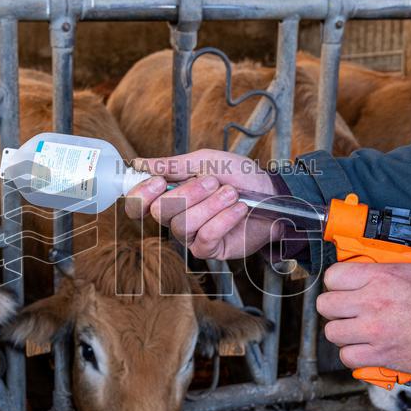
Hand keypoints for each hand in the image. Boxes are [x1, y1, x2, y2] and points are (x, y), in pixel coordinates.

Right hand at [125, 149, 280, 259]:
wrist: (272, 193)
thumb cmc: (240, 176)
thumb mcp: (207, 161)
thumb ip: (174, 164)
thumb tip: (140, 164)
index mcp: (169, 194)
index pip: (138, 204)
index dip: (141, 195)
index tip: (159, 181)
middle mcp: (175, 217)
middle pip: (160, 212)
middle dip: (189, 193)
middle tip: (213, 181)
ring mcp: (191, 235)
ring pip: (183, 224)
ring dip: (211, 205)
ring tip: (232, 194)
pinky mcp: (210, 249)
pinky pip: (205, 236)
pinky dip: (224, 219)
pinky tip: (238, 209)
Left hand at [316, 258, 410, 376]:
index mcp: (383, 276)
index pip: (334, 276)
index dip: (338, 281)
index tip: (345, 286)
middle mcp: (372, 302)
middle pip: (326, 305)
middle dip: (335, 307)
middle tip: (348, 309)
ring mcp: (373, 331)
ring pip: (333, 332)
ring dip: (343, 332)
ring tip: (357, 331)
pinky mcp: (380, 355)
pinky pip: (347, 356)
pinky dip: (353, 355)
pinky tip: (365, 349)